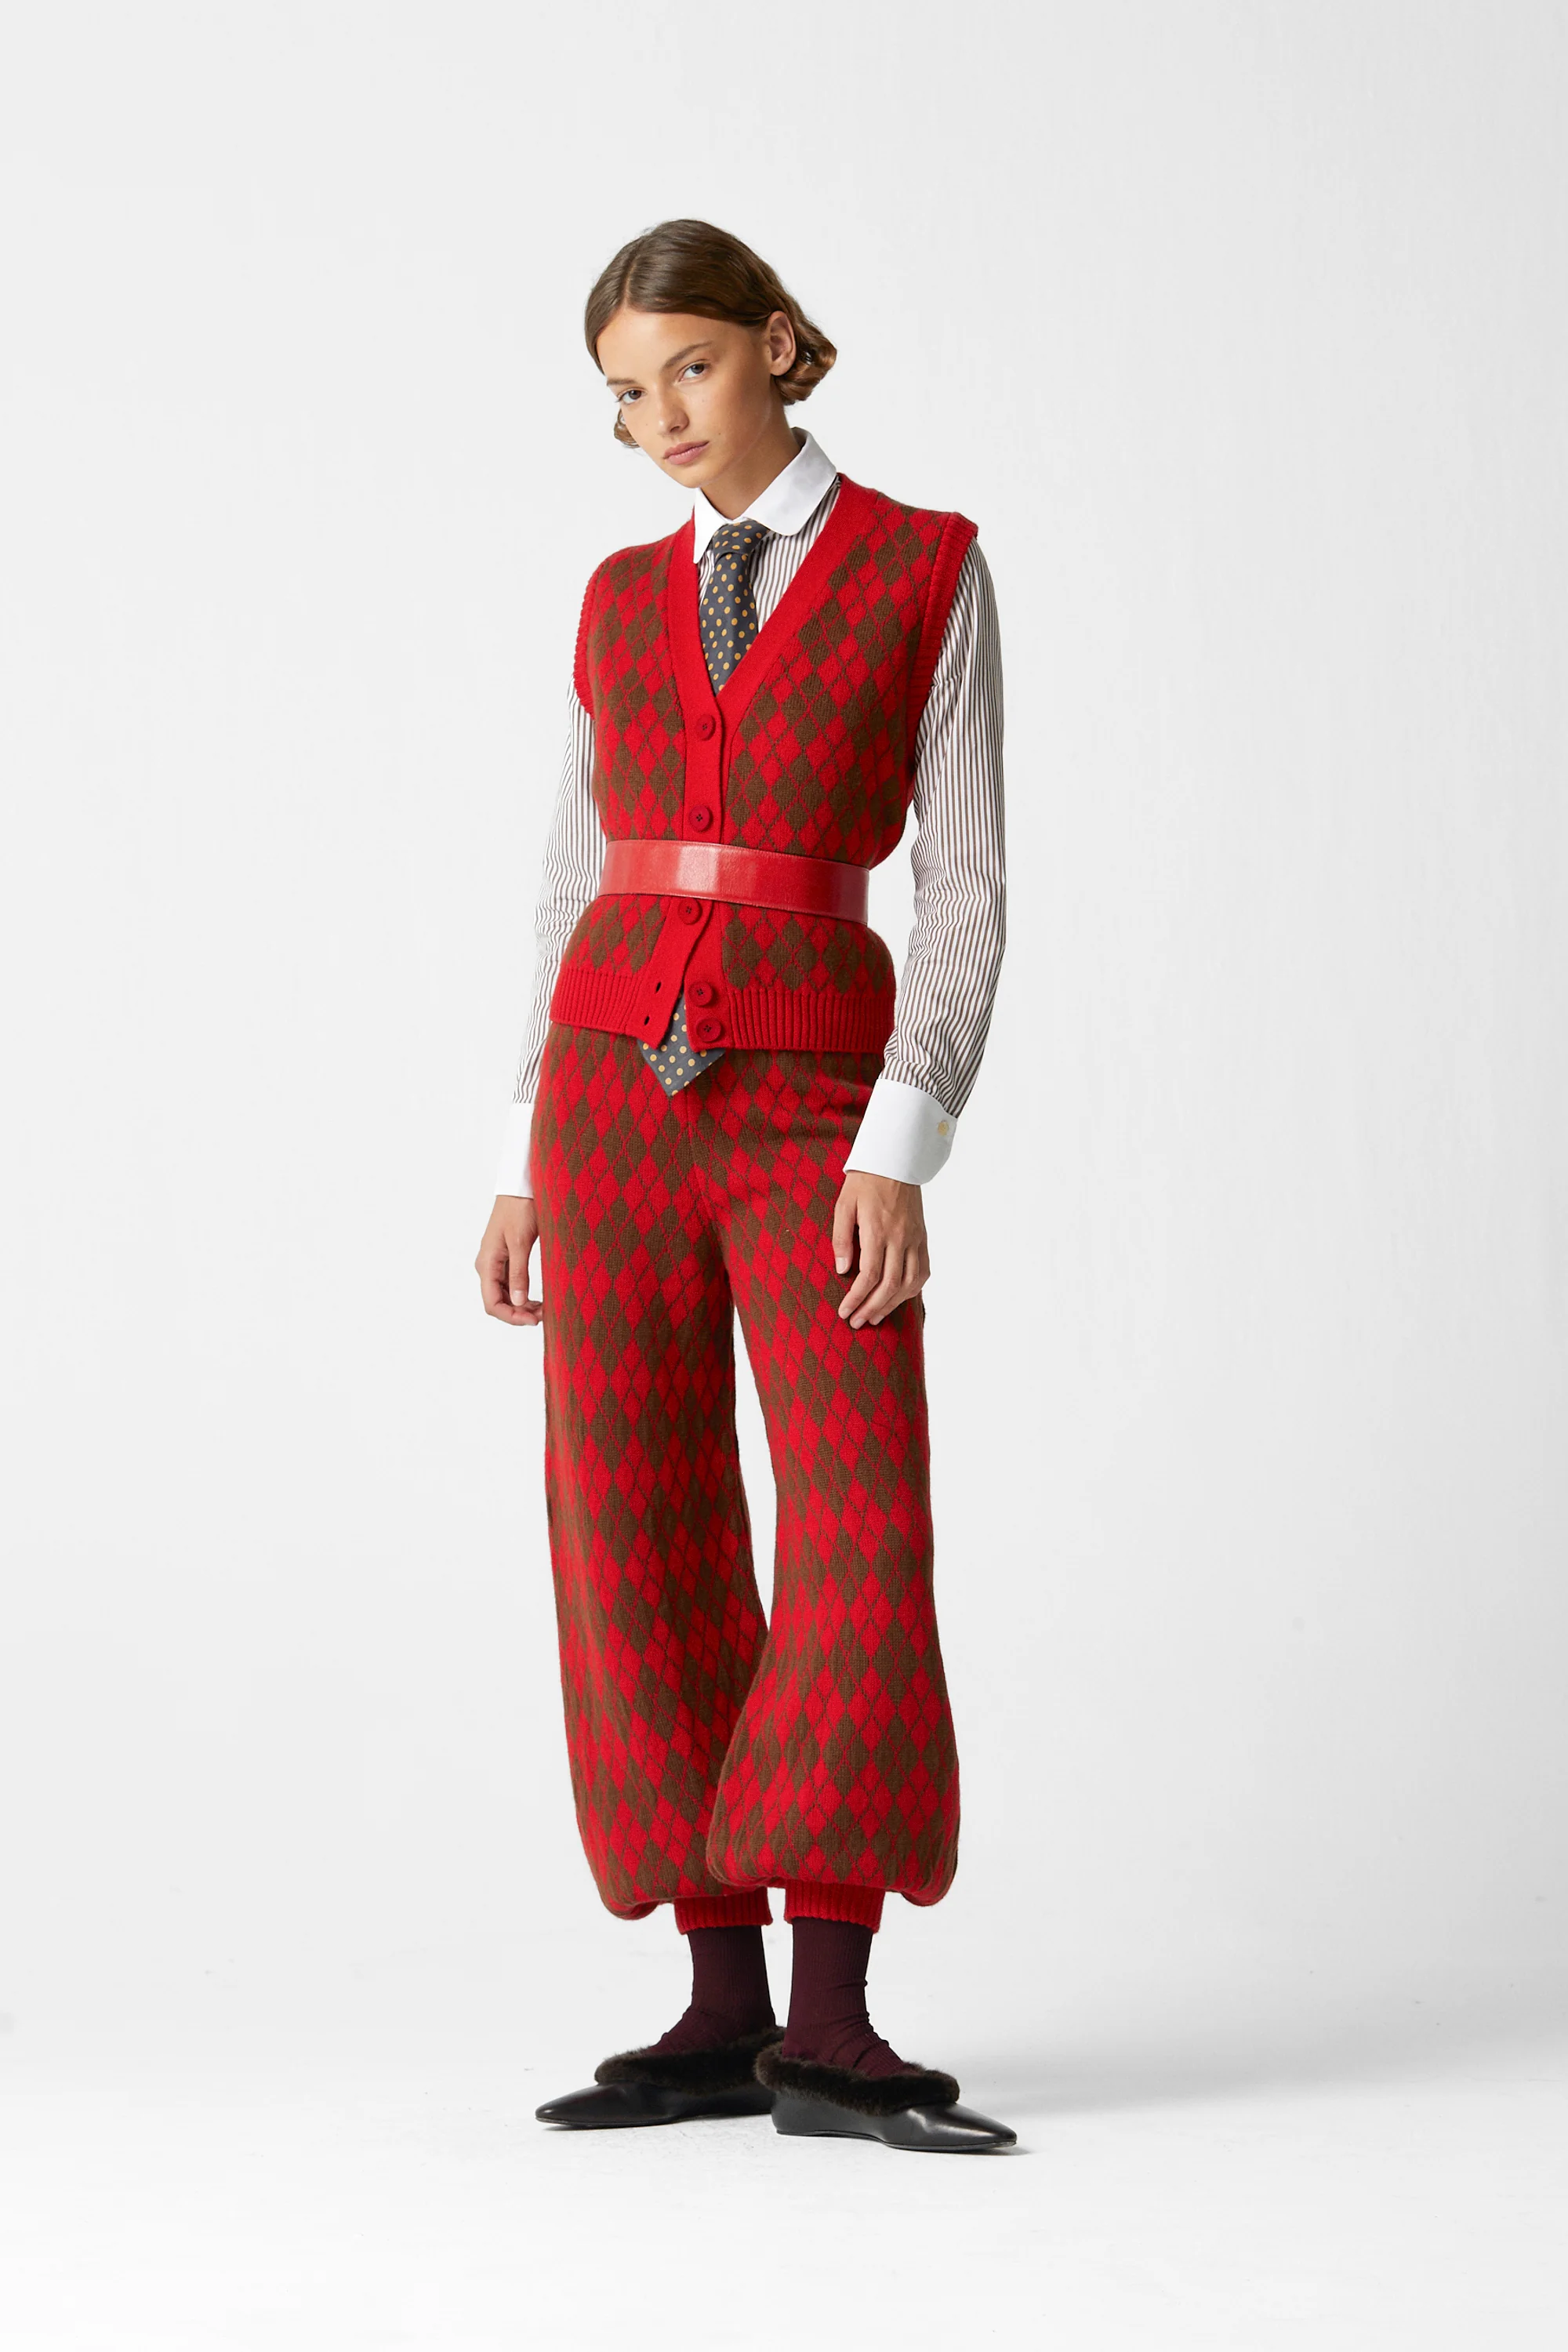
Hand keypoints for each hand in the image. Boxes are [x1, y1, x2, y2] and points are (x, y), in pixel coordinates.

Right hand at [476, 1195, 541, 1325]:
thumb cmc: (520, 1209)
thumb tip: (519, 1302)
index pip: (492, 1303)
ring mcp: (495, 1262)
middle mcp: (487, 1265)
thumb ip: (519, 1273)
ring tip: (544, 1309)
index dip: (511, 1317)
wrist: (520, 1187)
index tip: (533, 1321)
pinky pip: (510, 1284)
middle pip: (497, 1302)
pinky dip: (522, 1294)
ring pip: (504, 1295)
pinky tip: (538, 1298)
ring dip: (521, 1306)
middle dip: (518, 1313)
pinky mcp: (505, 1258)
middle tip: (544, 1316)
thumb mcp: (521, 1242)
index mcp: (487, 1263)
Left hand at [830, 1173, 929, 1327]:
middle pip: (889, 1285)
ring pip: (909, 1283)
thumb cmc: (865, 1182)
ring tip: (874, 1317)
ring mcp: (915, 1239)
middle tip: (856, 1323)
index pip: (869, 1275)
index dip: (857, 1298)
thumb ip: (841, 1237)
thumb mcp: (844, 1204)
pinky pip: (923, 1271)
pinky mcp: (923, 1238)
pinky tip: (898, 1299)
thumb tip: (843, 1270)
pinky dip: (911, 1290)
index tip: (844, 1311)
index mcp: (878, 1229)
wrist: (896, 1161)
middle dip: (871, 1308)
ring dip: (891, 1305)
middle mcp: (900, 1237)